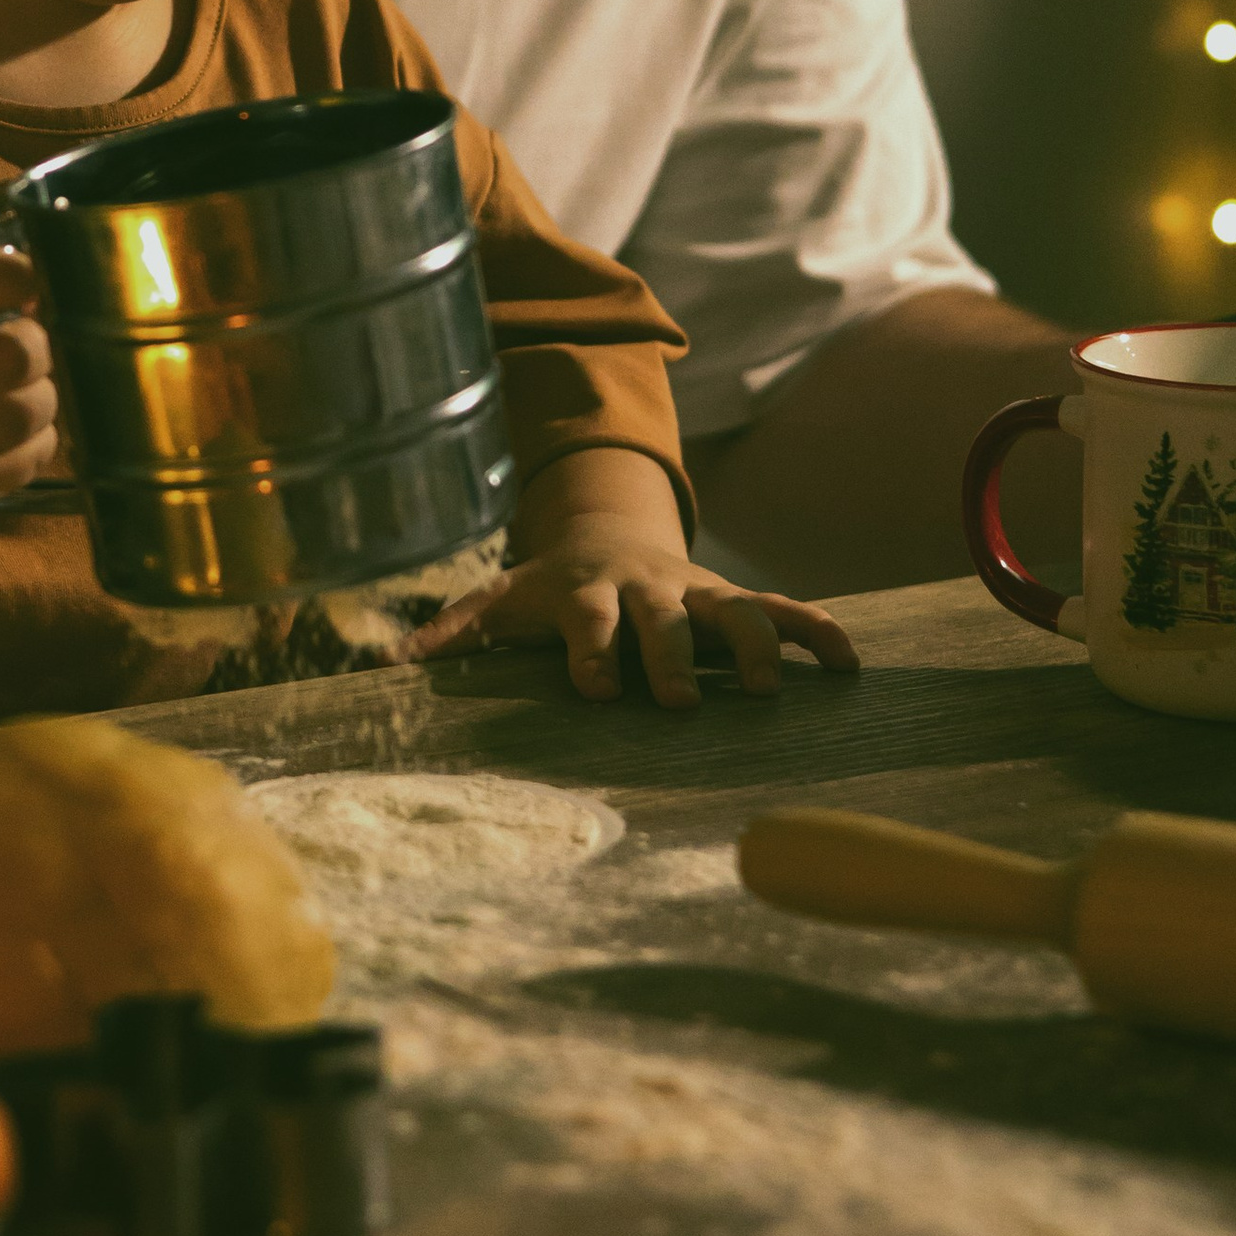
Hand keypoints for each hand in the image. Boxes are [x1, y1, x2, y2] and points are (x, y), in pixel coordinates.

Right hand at [0, 249, 59, 549]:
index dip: (9, 275)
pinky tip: (11, 431)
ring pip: (29, 410)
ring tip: (22, 388)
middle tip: (27, 344)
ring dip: (41, 392)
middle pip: (9, 355)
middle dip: (35, 342)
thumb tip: (30, 282)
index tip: (28, 280)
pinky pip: (30, 458)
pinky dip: (35, 438)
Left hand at [416, 446, 859, 707]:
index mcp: (590, 594)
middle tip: (677, 700)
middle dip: (671, 656)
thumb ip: (454, 631)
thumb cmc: (550, 586)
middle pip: (665, 621)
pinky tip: (849, 667)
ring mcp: (698, 594)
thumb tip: (386, 661)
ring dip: (755, 647)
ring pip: (736, 613)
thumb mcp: (500, 600)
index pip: (590, 620)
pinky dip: (817, 634)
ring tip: (766, 692)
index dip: (594, 650)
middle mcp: (650, 591)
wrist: (610, 534)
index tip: (595, 687)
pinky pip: (785, 613)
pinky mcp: (736, 601)